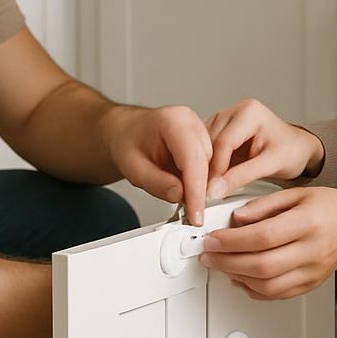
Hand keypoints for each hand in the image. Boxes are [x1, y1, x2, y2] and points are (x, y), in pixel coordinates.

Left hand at [100, 105, 212, 223]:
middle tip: (190, 215)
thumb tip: (180, 194)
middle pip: (205, 162)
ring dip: (198, 187)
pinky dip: (198, 182)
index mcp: (173, 121)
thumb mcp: (131, 167)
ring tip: (183, 202)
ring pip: (210, 166)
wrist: (126, 132)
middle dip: (198, 191)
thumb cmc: (127, 142)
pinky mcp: (203, 142)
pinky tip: (186, 190)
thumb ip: (155, 182)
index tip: (195, 214)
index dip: (196, 190)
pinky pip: (208, 166)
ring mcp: (199, 130)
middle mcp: (191, 122)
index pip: (192, 159)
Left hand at [198, 187, 336, 299]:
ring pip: (266, 285)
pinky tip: (240, 277)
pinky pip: (276, 294)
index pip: (262, 237)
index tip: (212, 238)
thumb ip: (265, 205)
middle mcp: (311, 250)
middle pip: (261, 265)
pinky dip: (252, 289)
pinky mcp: (309, 285)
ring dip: (236, 277)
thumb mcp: (298, 194)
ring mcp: (311, 271)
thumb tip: (236, 218)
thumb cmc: (333, 208)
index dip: (231, 241)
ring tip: (220, 265)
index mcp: (308, 222)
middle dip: (227, 262)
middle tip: (209, 254)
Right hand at [203, 98, 325, 199]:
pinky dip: (204, 165)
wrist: (298, 149)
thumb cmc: (291, 151)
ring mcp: (224, 120)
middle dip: (206, 169)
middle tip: (204, 193)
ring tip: (204, 189)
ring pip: (203, 146)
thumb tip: (215, 189)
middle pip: (209, 142)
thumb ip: (243, 176)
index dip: (215, 167)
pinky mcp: (218, 132)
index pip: (223, 141)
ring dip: (202, 168)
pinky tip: (206, 180)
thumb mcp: (271, 164)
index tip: (210, 189)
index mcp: (249, 112)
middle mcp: (233, 112)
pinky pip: (205, 149)